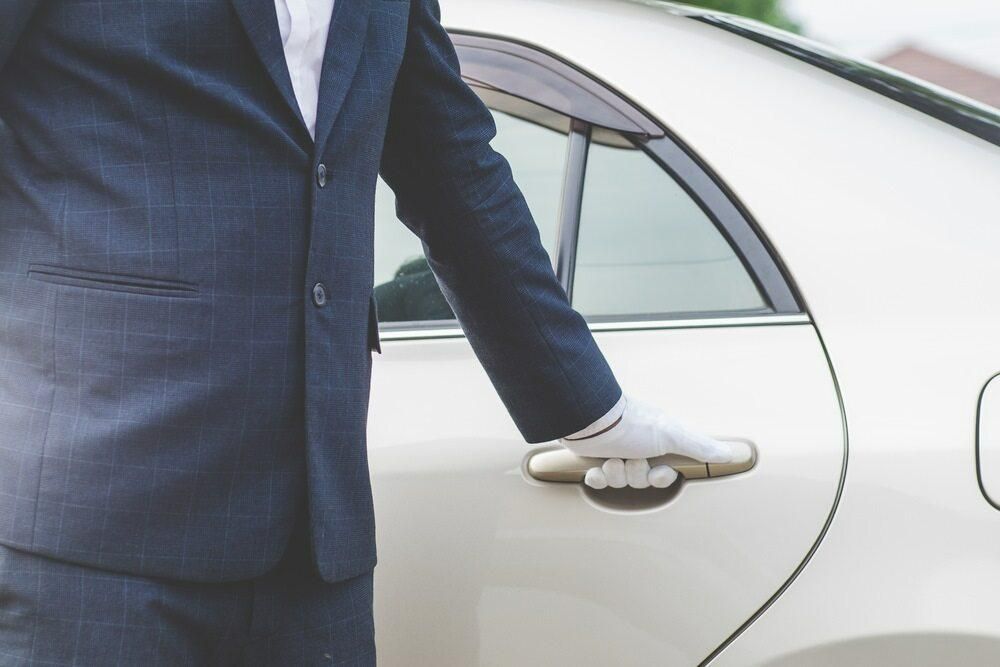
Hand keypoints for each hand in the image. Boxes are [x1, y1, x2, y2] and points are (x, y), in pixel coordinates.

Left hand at [559, 395, 751, 489]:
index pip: (664, 476)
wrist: (591, 420)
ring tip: (612, 457)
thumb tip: (730, 454)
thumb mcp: (672, 434)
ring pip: (619, 482)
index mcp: (656, 444)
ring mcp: (614, 453)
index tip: (656, 471)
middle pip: (641, 481)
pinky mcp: (592, 459)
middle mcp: (637, 449)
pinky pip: (596, 481)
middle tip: (630, 458)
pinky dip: (596, 477)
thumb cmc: (633, 425)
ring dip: (615, 472)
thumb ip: (700, 446)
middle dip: (635, 474)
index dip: (660, 479)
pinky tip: (595, 469)